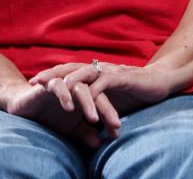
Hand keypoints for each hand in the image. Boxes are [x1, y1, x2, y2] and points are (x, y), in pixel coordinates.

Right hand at [6, 80, 118, 145]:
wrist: (22, 106)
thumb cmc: (49, 115)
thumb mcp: (69, 128)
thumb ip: (84, 133)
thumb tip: (99, 143)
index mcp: (86, 93)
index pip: (103, 102)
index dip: (110, 116)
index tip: (116, 132)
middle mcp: (77, 85)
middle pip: (97, 92)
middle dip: (107, 109)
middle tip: (115, 124)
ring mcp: (64, 82)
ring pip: (80, 87)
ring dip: (88, 102)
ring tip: (94, 119)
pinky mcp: (48, 82)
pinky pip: (58, 85)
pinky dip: (65, 95)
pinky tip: (69, 108)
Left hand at [31, 61, 174, 115]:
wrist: (160, 82)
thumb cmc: (134, 92)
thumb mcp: (109, 100)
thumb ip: (95, 106)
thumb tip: (80, 123)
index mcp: (95, 72)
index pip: (68, 71)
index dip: (51, 75)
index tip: (32, 82)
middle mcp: (100, 69)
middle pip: (72, 68)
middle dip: (53, 73)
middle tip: (35, 81)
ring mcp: (112, 72)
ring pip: (87, 72)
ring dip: (71, 80)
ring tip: (57, 87)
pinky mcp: (124, 78)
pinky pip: (106, 82)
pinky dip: (95, 89)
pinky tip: (86, 96)